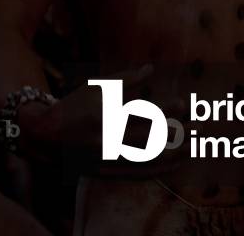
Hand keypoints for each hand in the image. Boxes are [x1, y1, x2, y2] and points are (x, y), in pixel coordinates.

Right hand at [18, 64, 186, 176]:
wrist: (45, 139)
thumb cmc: (73, 106)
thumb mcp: (96, 87)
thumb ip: (125, 79)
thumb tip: (151, 69)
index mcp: (105, 116)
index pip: (142, 112)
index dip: (166, 108)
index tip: (185, 102)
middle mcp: (107, 141)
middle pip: (150, 139)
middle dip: (176, 133)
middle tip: (198, 126)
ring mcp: (107, 161)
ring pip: (147, 161)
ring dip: (172, 155)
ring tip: (192, 146)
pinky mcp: (107, 174)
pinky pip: (138, 174)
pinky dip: (159, 170)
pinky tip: (175, 164)